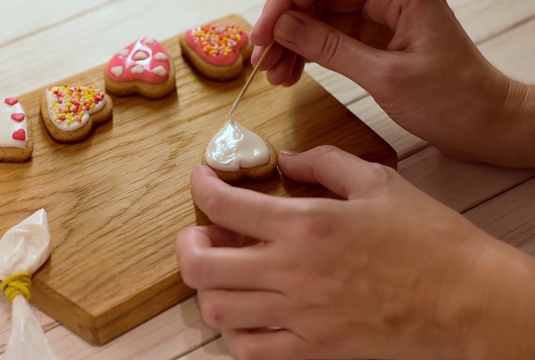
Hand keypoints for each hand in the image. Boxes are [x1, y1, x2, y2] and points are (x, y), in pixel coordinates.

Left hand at [176, 146, 534, 358]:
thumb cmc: (429, 239)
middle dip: (187, 243)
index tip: (202, 180)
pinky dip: (236, 331)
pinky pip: (250, 350)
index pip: (224, 204)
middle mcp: (292, 272)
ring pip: (217, 310)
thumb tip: (286, 160)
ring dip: (208, 286)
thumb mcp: (378, 181)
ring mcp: (300, 316)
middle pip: (201, 265)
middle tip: (201, 231)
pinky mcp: (314, 349)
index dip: (201, 186)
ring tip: (223, 270)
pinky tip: (248, 311)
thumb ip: (323, 163)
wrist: (469, 300)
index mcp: (307, 224)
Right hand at [250, 0, 534, 167]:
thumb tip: (284, 29)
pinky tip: (290, 75)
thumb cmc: (452, 98)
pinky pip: (330, 40)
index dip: (286, 5)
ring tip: (273, 76)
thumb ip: (331, 48)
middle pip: (318, 0)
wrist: (481, 123)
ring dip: (292, 46)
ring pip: (319, 20)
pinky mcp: (374, 39)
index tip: (262, 35)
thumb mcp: (385, 75)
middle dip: (284, 29)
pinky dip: (308, 56)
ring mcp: (379, 17)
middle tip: (260, 61)